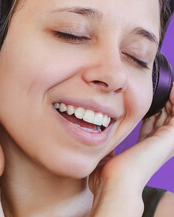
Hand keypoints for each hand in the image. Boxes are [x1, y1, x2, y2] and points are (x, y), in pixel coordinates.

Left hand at [89, 85, 173, 215]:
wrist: (116, 182)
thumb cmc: (107, 177)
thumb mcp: (106, 158)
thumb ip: (107, 148)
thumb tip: (100, 142)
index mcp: (144, 149)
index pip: (151, 126)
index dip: (149, 112)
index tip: (141, 99)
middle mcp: (158, 145)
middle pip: (164, 118)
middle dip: (160, 102)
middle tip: (155, 86)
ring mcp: (166, 142)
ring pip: (173, 113)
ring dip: (170, 98)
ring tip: (167, 84)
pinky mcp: (170, 137)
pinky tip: (171, 87)